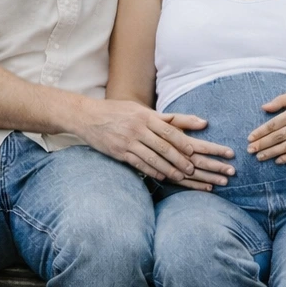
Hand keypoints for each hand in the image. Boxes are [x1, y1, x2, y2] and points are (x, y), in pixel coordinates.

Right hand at [75, 99, 234, 184]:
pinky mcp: (119, 152)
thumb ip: (166, 117)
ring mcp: (127, 141)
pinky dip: (151, 170)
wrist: (88, 116)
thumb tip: (197, 121)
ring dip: (168, 168)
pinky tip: (161, 176)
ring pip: (152, 157)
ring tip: (180, 176)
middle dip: (179, 159)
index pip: (168, 130)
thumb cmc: (118, 111)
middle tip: (192, 169)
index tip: (193, 152)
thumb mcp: (140, 109)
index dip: (182, 142)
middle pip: (163, 146)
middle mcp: (137, 128)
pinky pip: (138, 164)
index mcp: (145, 116)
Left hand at [247, 88, 285, 164]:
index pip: (274, 124)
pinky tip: (278, 161)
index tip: (250, 138)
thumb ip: (280, 100)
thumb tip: (264, 107)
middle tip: (250, 150)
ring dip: (272, 152)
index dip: (261, 132)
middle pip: (278, 136)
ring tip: (259, 157)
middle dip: (263, 144)